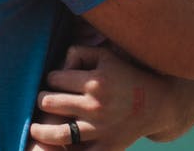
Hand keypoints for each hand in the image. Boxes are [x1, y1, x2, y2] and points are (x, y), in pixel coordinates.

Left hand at [29, 44, 159, 150]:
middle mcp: (96, 106)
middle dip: (42, 100)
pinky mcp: (107, 147)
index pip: (54, 79)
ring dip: (41, 130)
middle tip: (43, 101)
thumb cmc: (127, 75)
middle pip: (50, 103)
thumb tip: (57, 64)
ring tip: (36, 128)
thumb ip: (79, 52)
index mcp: (96, 81)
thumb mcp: (106, 56)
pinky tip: (59, 145)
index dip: (51, 78)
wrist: (158, 104)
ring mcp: (101, 129)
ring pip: (58, 133)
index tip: (55, 82)